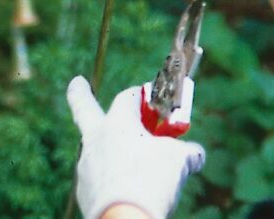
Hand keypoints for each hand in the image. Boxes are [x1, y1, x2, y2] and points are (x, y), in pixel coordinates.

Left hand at [66, 76, 204, 218]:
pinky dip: (111, 179)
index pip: (129, 96)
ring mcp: (86, 165)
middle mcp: (96, 138)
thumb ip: (187, 152)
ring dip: (109, 148)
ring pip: (96, 148)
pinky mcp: (84, 191)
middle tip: (77, 81)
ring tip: (131, 161)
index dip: (143, 95)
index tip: (152, 98)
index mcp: (118, 122)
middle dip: (79, 91)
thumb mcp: (179, 162)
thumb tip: (196, 155)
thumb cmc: (151, 182)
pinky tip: (126, 189)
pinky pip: (98, 178)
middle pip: (83, 105)